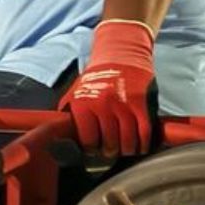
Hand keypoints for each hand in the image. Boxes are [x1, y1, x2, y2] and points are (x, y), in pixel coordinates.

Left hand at [59, 20, 158, 156]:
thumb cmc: (96, 76)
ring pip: (127, 140)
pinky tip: (140, 146)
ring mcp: (123, 104)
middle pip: (108, 142)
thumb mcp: (75, 91)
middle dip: (110, 151)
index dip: (92, 149)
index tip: (95, 150)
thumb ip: (69, 112)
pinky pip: (143, 131)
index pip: (88, 139)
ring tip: (125, 150)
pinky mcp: (140, 103)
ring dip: (127, 149)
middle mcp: (102, 104)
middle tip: (111, 151)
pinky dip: (143, 143)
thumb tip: (61, 134)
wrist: (120, 53)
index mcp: (83, 103)